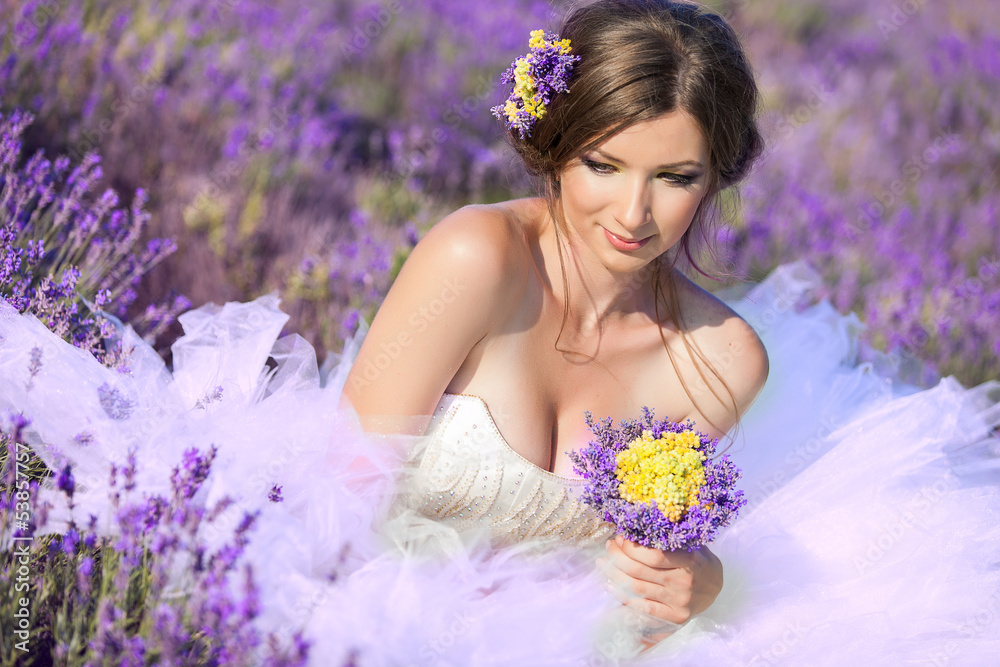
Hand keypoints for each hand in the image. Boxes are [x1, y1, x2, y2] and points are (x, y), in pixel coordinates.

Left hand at [599, 535, 722, 625]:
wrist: (717, 588)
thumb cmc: (699, 560)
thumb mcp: (691, 544)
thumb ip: (668, 538)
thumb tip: (635, 529)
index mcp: (689, 560)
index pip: (654, 555)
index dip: (632, 548)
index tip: (620, 538)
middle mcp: (684, 582)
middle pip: (641, 571)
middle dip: (618, 557)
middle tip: (609, 547)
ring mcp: (679, 601)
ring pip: (637, 588)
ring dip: (615, 574)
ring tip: (603, 563)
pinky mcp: (675, 617)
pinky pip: (643, 607)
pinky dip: (623, 597)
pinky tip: (611, 585)